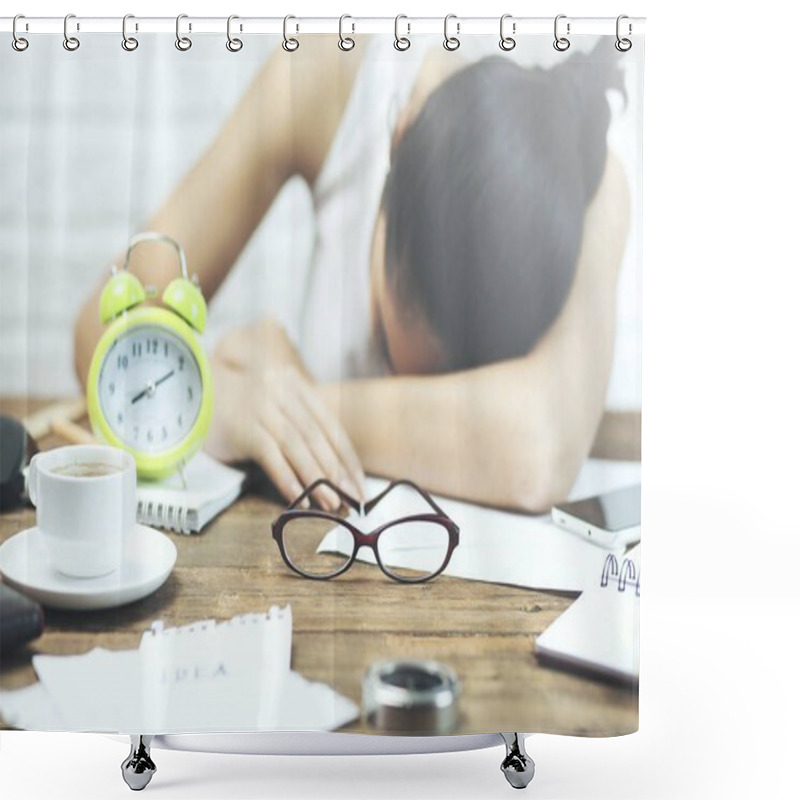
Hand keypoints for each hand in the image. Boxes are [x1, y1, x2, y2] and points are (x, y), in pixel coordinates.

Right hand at [205, 319, 364, 510]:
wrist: (196, 397)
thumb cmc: (243, 409)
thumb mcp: (277, 407)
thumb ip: (304, 426)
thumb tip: (337, 472)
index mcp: (298, 387)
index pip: (331, 425)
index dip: (348, 457)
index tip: (360, 485)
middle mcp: (283, 393)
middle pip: (318, 436)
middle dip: (338, 471)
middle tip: (352, 500)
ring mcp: (262, 408)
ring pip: (298, 446)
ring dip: (317, 478)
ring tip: (331, 503)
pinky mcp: (244, 427)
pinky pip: (272, 456)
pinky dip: (288, 479)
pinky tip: (299, 499)